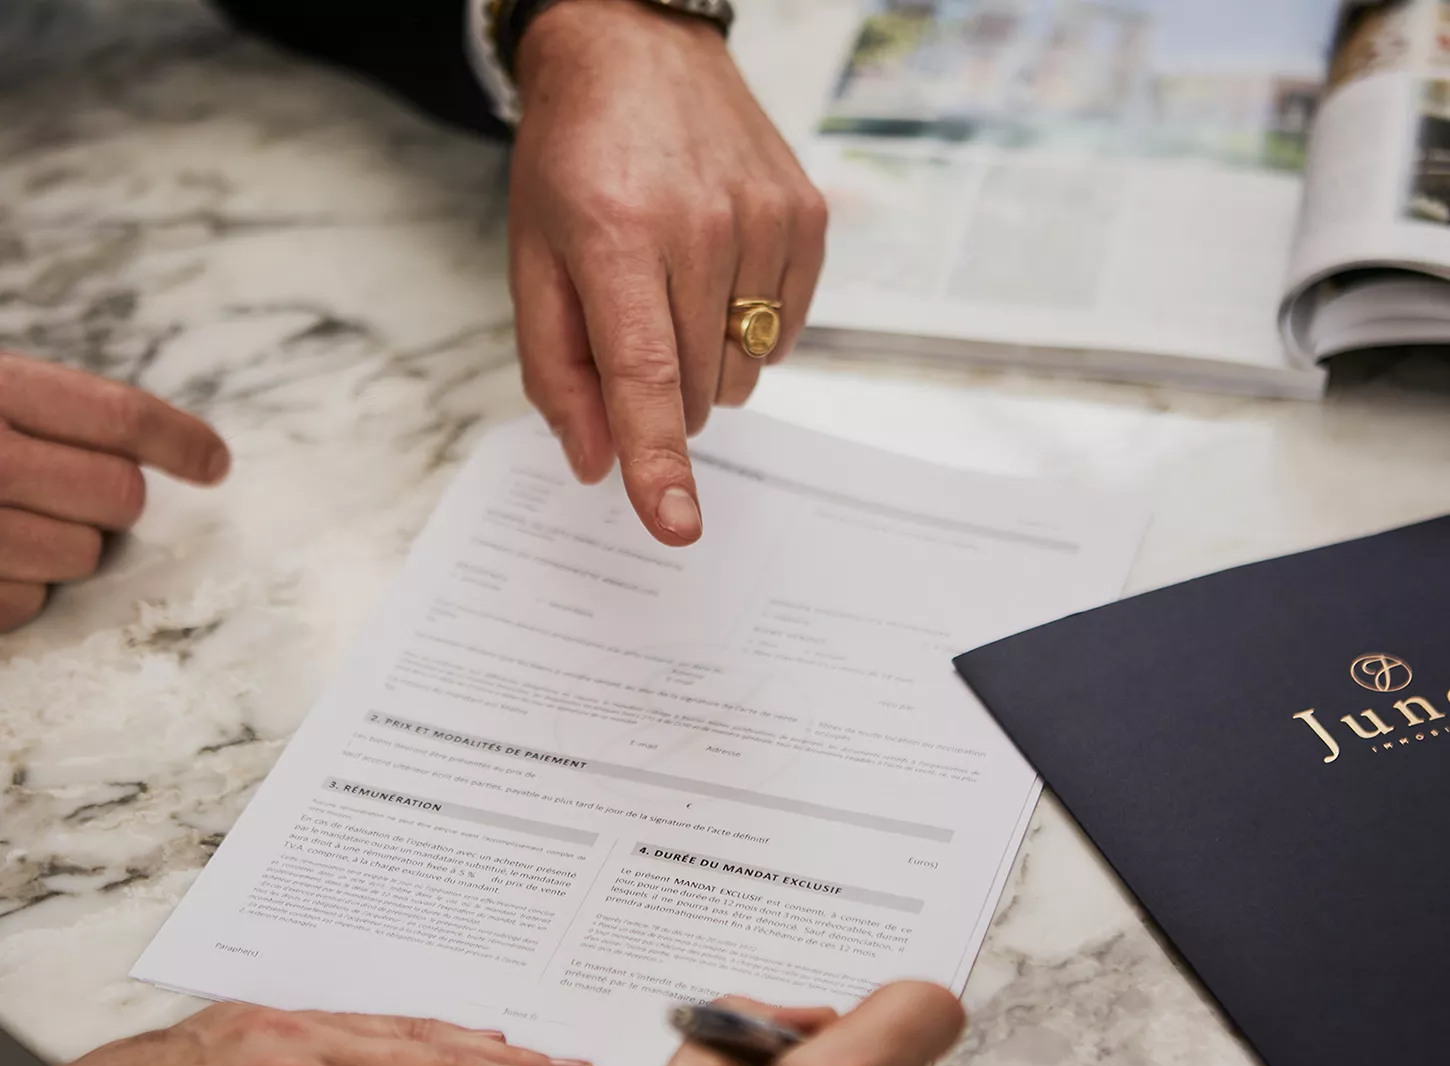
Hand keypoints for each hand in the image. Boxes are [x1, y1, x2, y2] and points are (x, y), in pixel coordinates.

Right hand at [0, 353, 228, 631]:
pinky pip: (25, 604)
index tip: (213, 463)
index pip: (113, 414)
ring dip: (59, 550)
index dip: (178, 439)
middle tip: (65, 494)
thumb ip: (48, 413)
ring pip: (79, 557)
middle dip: (107, 502)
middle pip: (117, 496)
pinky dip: (12, 591)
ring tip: (1, 524)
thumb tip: (196, 459)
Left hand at [509, 0, 828, 545]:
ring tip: (673, 284)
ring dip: (704, 362)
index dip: (659, 461)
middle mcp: (701, 226)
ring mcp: (766, 219)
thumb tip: (597, 463)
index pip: (644, 377)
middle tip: (632, 320)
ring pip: (742, 373)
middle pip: (695, 390)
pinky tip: (716, 271)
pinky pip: (782, 335)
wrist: (637, 46)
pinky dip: (746, 329)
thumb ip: (556, 370)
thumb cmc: (573, 159)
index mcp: (615, 235)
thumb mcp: (534, 260)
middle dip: (659, 392)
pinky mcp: (807, 219)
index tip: (677, 524)